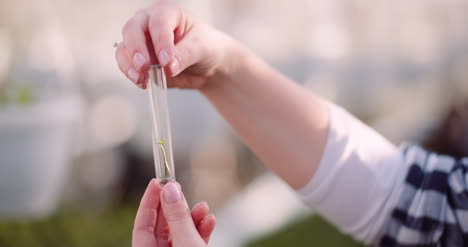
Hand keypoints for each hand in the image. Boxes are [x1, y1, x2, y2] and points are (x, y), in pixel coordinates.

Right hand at [116, 0, 234, 89]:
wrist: (208, 65)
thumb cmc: (206, 47)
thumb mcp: (202, 48)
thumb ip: (185, 55)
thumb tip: (168, 67)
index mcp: (169, 13)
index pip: (158, 21)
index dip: (160, 41)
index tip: (166, 61)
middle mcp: (150, 22)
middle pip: (132, 29)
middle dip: (136, 49)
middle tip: (145, 66)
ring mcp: (142, 41)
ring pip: (124, 47)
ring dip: (129, 64)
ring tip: (141, 79)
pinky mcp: (138, 59)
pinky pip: (126, 64)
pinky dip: (131, 73)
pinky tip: (142, 83)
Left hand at [133, 179, 214, 246]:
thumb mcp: (186, 241)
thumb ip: (178, 217)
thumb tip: (170, 189)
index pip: (142, 224)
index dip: (149, 201)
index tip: (157, 181)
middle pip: (161, 226)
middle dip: (173, 206)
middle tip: (178, 188)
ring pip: (179, 232)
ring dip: (192, 218)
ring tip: (204, 207)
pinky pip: (191, 240)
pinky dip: (201, 230)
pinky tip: (209, 221)